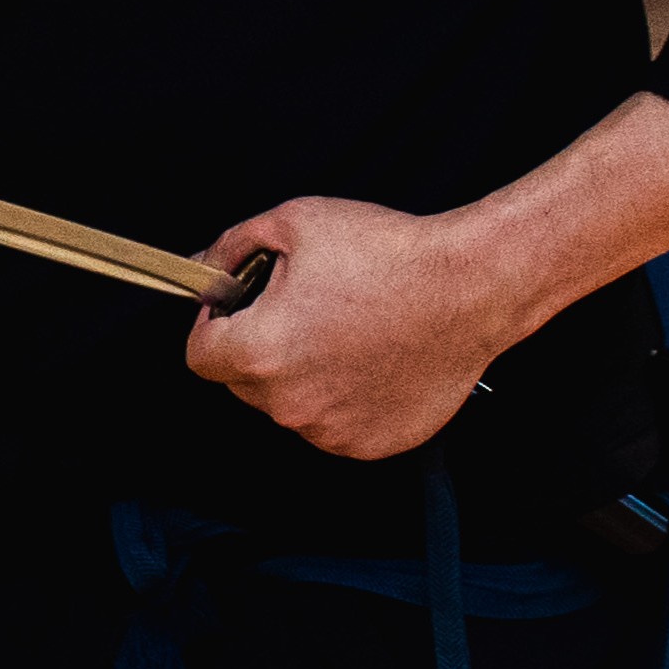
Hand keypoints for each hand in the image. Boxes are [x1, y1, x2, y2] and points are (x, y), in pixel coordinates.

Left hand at [179, 195, 525, 460]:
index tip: (234, 311)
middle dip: (259, 347)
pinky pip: (333, 423)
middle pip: (243, 382)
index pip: (200, 356)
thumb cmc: (388, 254)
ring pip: (290, 404)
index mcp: (259, 352)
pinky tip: (371, 359)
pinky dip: (343, 398)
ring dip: (302, 375)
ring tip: (345, 331)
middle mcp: (288, 403)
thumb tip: (204, 268)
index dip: (211, 326)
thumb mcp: (295, 224)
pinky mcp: (368, 444)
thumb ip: (232, 247)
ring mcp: (329, 430)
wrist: (469, 288)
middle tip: (302, 310)